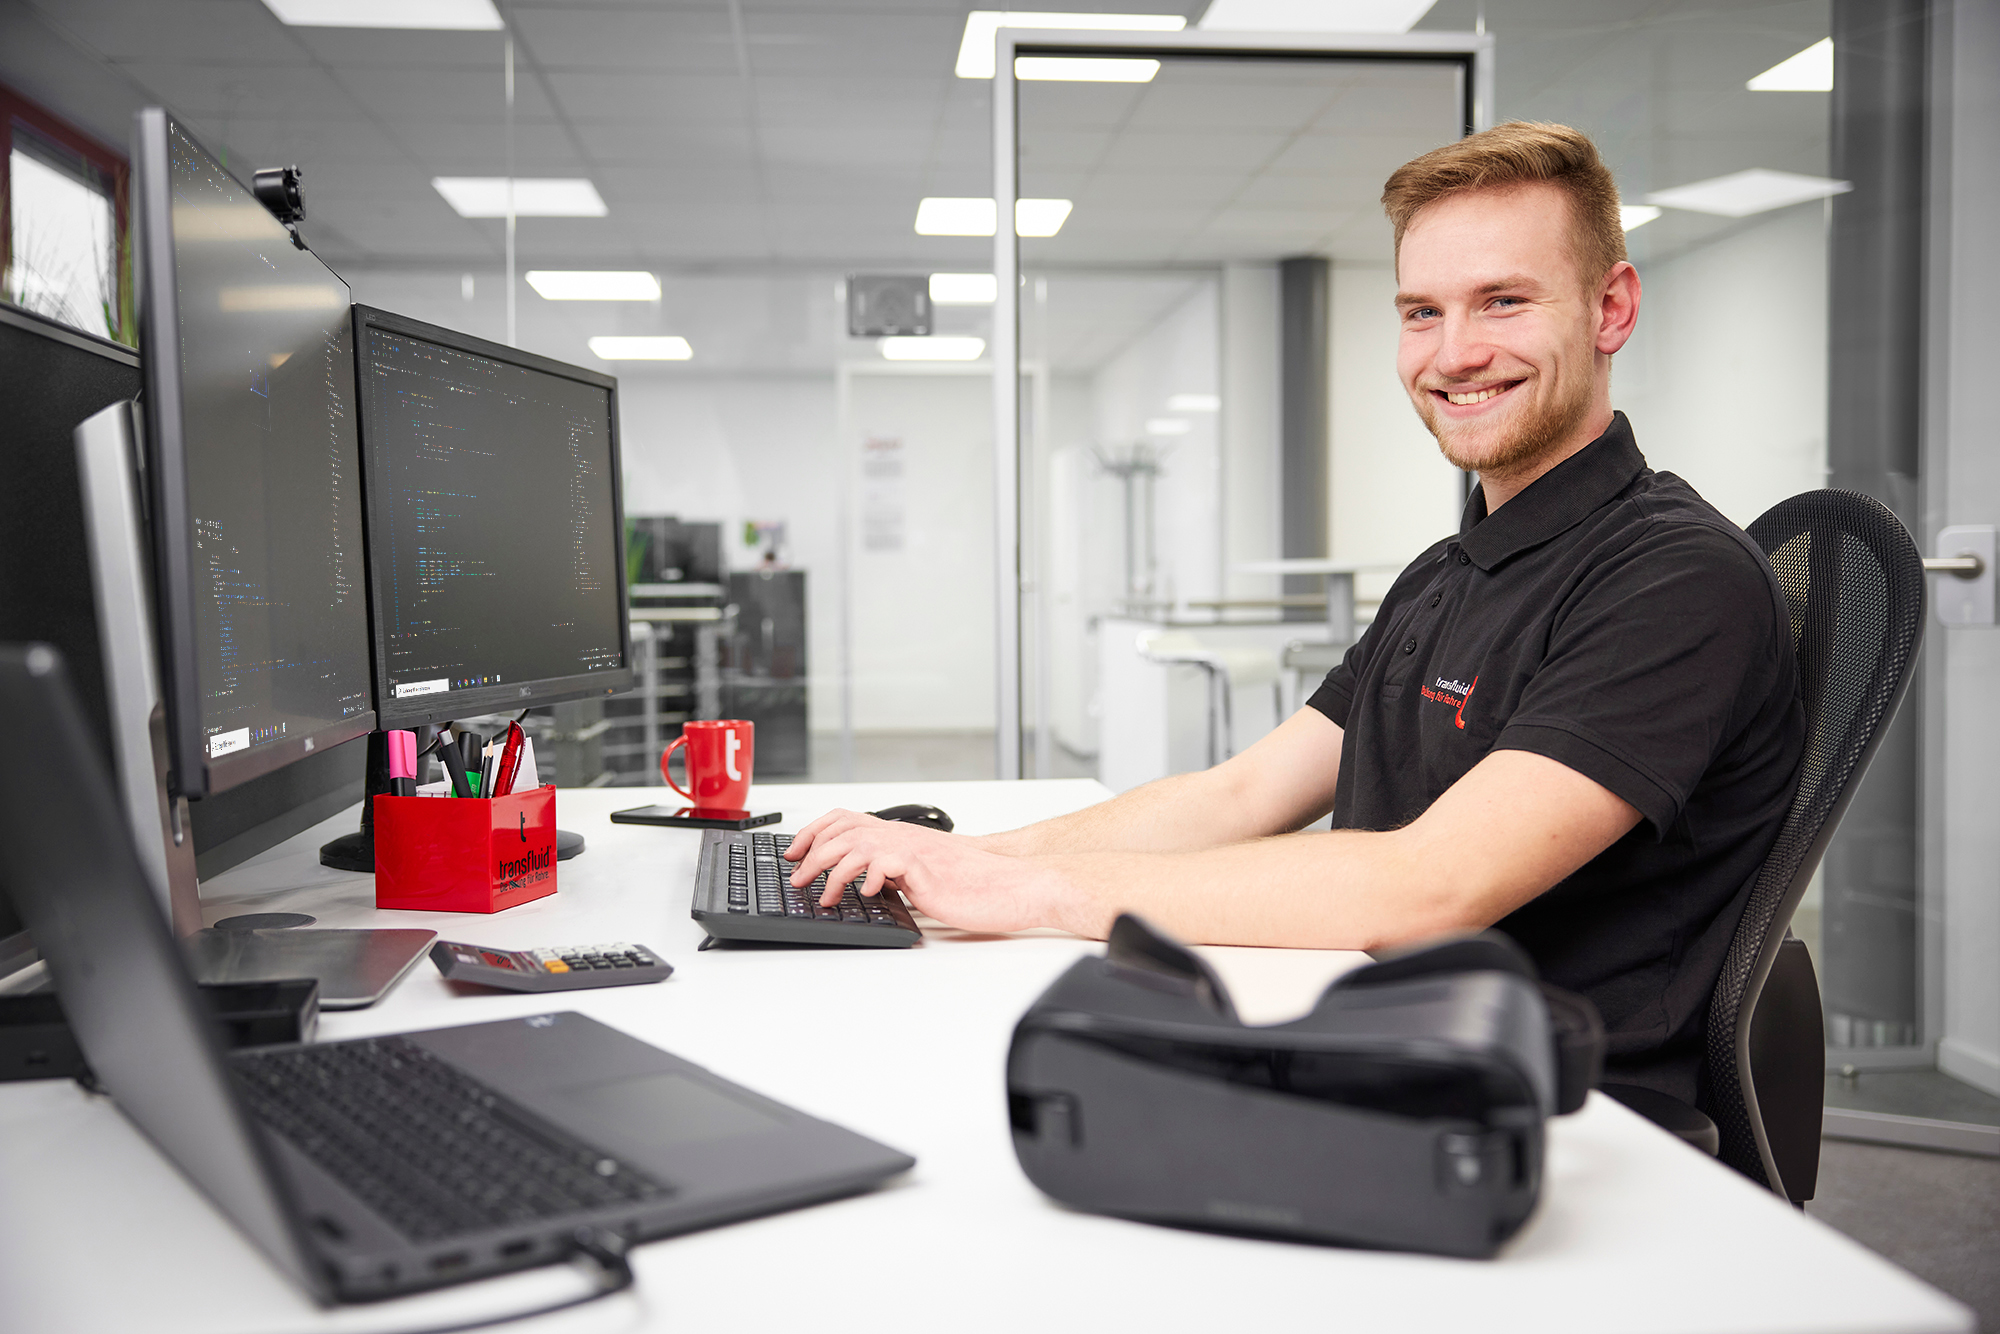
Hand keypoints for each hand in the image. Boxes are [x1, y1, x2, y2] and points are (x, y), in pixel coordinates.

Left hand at [783, 809, 1063, 934]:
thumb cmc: (976, 885)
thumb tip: (867, 885)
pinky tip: (864, 894)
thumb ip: (896, 875)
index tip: (794, 851)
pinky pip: (886, 864)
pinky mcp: (925, 869)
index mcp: (900, 837)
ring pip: (856, 845)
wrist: (1013, 885)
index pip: (846, 819)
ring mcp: (913, 852)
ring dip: (830, 871)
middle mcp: (903, 838)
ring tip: (822, 894)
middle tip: (796, 877)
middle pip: (843, 830)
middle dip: (811, 853)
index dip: (814, 832)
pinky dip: (868, 878)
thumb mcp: (924, 876)